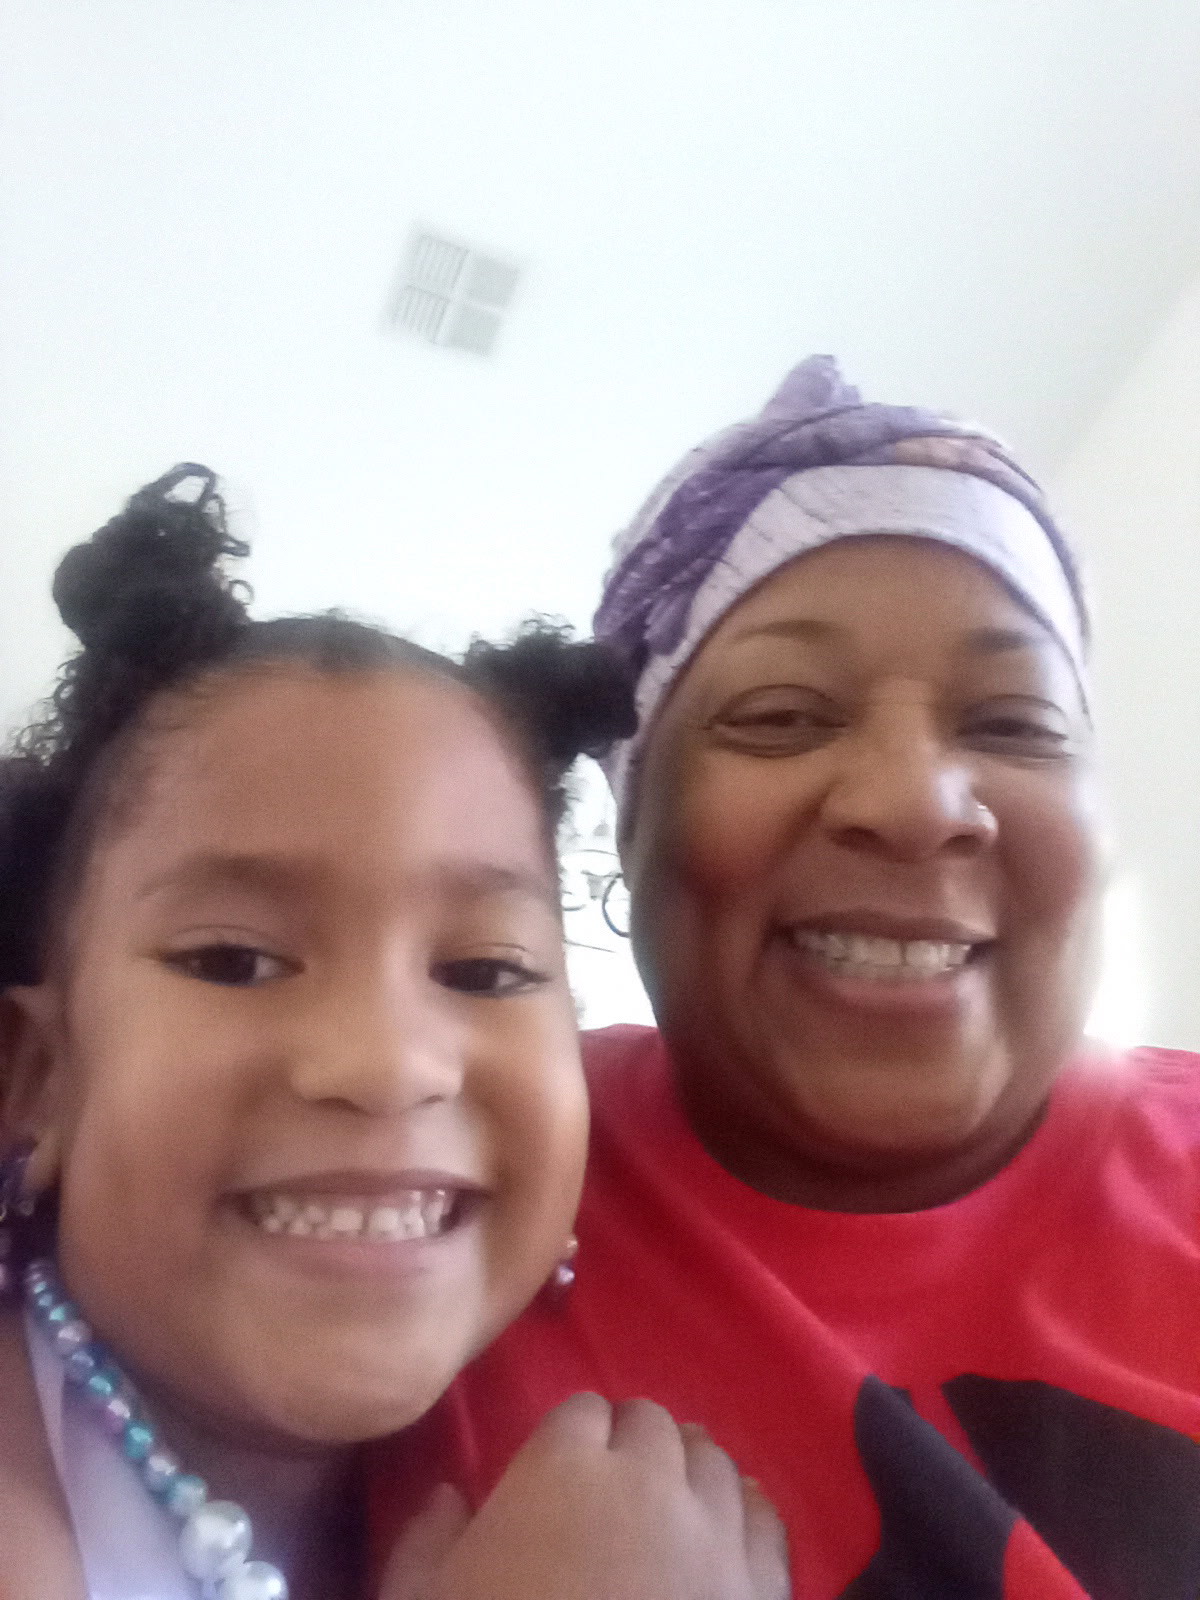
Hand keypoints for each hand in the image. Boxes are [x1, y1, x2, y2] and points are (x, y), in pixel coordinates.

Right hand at [380, 1392, 789, 1599]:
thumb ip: (427, 1540)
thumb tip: (447, 1496)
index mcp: (561, 1469)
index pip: (580, 1413)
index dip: (570, 1439)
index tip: (559, 1472)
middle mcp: (648, 1479)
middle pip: (652, 1425)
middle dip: (631, 1445)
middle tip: (611, 1488)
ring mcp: (715, 1533)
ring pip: (714, 1462)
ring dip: (689, 1471)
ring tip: (671, 1501)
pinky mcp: (761, 1588)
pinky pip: (767, 1520)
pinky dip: (748, 1513)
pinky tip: (731, 1528)